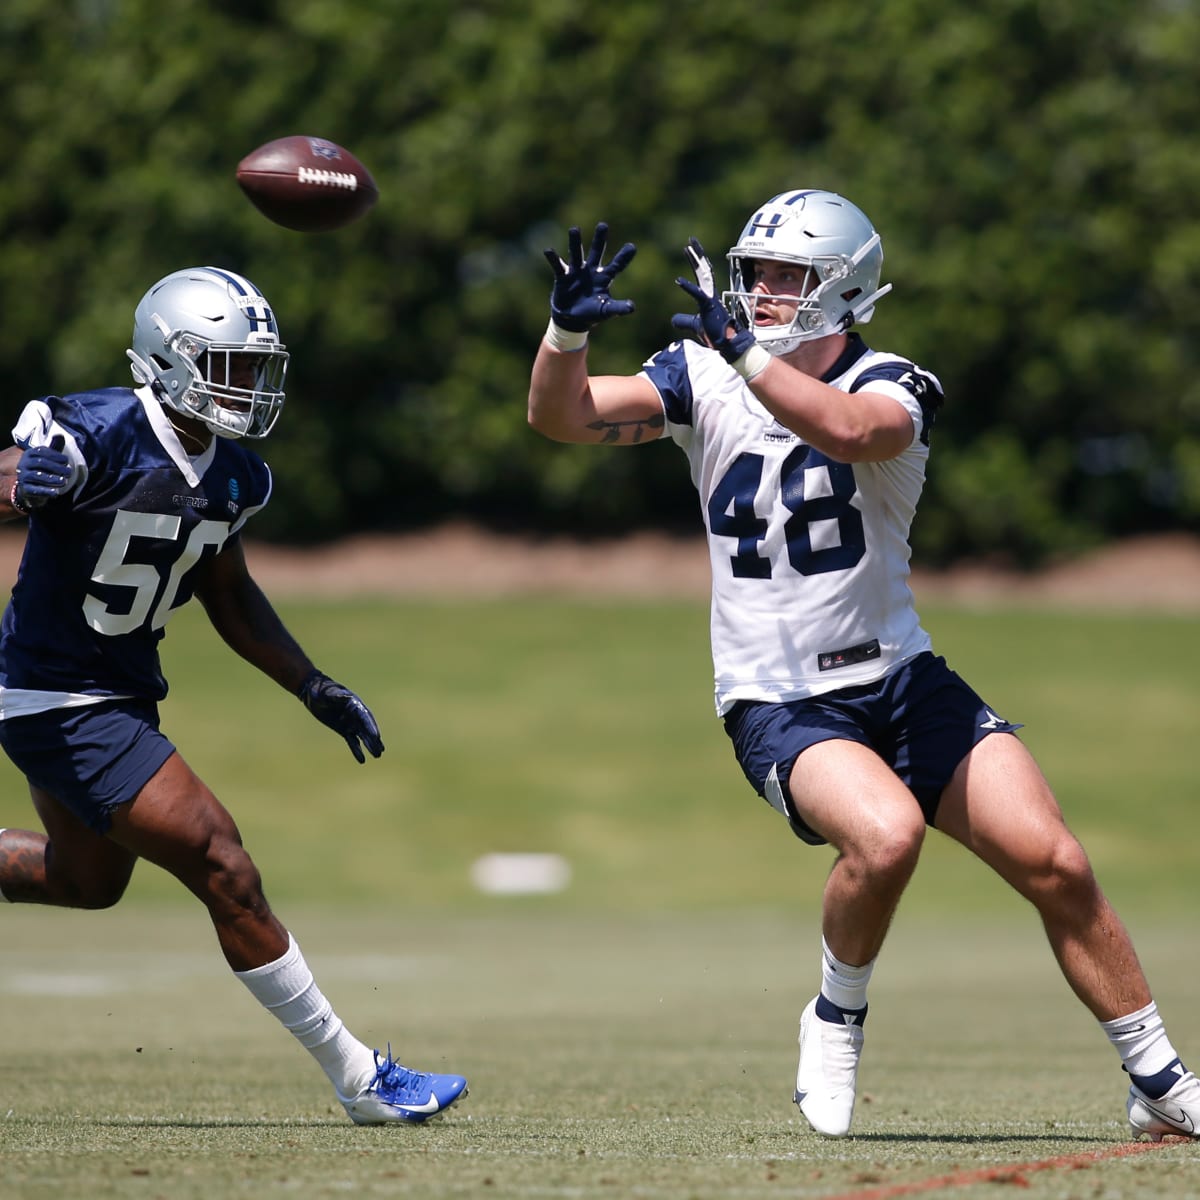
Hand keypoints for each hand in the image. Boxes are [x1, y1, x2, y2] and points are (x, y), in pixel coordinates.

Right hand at [13, 435, 72, 511]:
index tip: (66, 460)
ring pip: (37, 476)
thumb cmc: (42, 469)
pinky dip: (46, 491)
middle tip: (69, 472)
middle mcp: (24, 463)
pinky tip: (56, 493)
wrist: (30, 487)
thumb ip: (55, 448)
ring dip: (52, 479)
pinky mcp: (25, 489)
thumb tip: (60, 434)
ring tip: (64, 481)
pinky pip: (35, 490)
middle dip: (56, 467)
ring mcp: (23, 476)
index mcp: (30, 454)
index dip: (55, 455)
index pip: (42, 452)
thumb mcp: (48, 458)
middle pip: (40, 463)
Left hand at [298, 669, 383, 763]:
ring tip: (377, 755)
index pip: (365, 717)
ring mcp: (350, 722)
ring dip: (369, 745)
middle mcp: (355, 714)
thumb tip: (346, 696)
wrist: (313, 693)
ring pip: (362, 736)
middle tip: (380, 750)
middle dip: (374, 739)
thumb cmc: (321, 691)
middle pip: (367, 728)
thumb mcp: (327, 693)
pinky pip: (352, 741)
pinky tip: (362, 760)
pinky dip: (357, 750)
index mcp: (354, 704)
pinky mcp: (344, 729)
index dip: (371, 727)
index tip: (376, 737)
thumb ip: (337, 696)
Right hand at [543, 223, 636, 331]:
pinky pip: (558, 266)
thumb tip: (632, 307)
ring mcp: (576, 271)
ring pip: (576, 254)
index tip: (632, 247)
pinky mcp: (563, 277)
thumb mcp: (606, 311)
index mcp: (604, 278)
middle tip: (603, 225)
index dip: (623, 257)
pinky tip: (548, 250)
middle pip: (596, 252)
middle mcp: (591, 270)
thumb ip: (618, 308)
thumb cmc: (592, 313)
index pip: (616, 265)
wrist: (572, 319)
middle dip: (599, 240)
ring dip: (575, 242)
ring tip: (574, 229)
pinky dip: (553, 259)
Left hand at [671, 238, 756, 363]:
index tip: (690, 250)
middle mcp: (711, 294)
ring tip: (688, 248)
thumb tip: (673, 320)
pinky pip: (697, 294)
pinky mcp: (709, 307)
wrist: (727, 344)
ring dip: (696, 261)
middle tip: (691, 240)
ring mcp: (711, 299)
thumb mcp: (695, 325)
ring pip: (704, 275)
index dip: (696, 262)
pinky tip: (678, 280)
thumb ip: (684, 321)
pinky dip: (687, 287)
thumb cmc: (715, 335)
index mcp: (708, 297)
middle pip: (704, 270)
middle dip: (697, 255)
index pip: (702, 276)